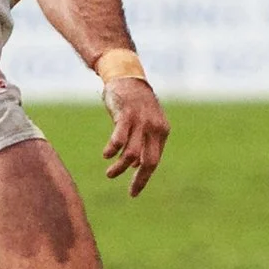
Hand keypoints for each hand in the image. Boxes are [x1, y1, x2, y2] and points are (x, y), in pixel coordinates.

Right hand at [101, 76, 167, 195]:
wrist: (127, 76)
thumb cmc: (134, 103)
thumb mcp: (145, 123)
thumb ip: (143, 142)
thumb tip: (136, 165)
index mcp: (162, 131)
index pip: (154, 161)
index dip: (144, 178)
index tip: (134, 192)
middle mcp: (154, 128)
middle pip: (148, 162)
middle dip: (138, 179)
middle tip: (128, 191)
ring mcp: (141, 121)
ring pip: (132, 154)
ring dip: (120, 168)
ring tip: (110, 174)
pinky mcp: (126, 115)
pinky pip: (119, 139)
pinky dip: (112, 150)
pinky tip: (106, 155)